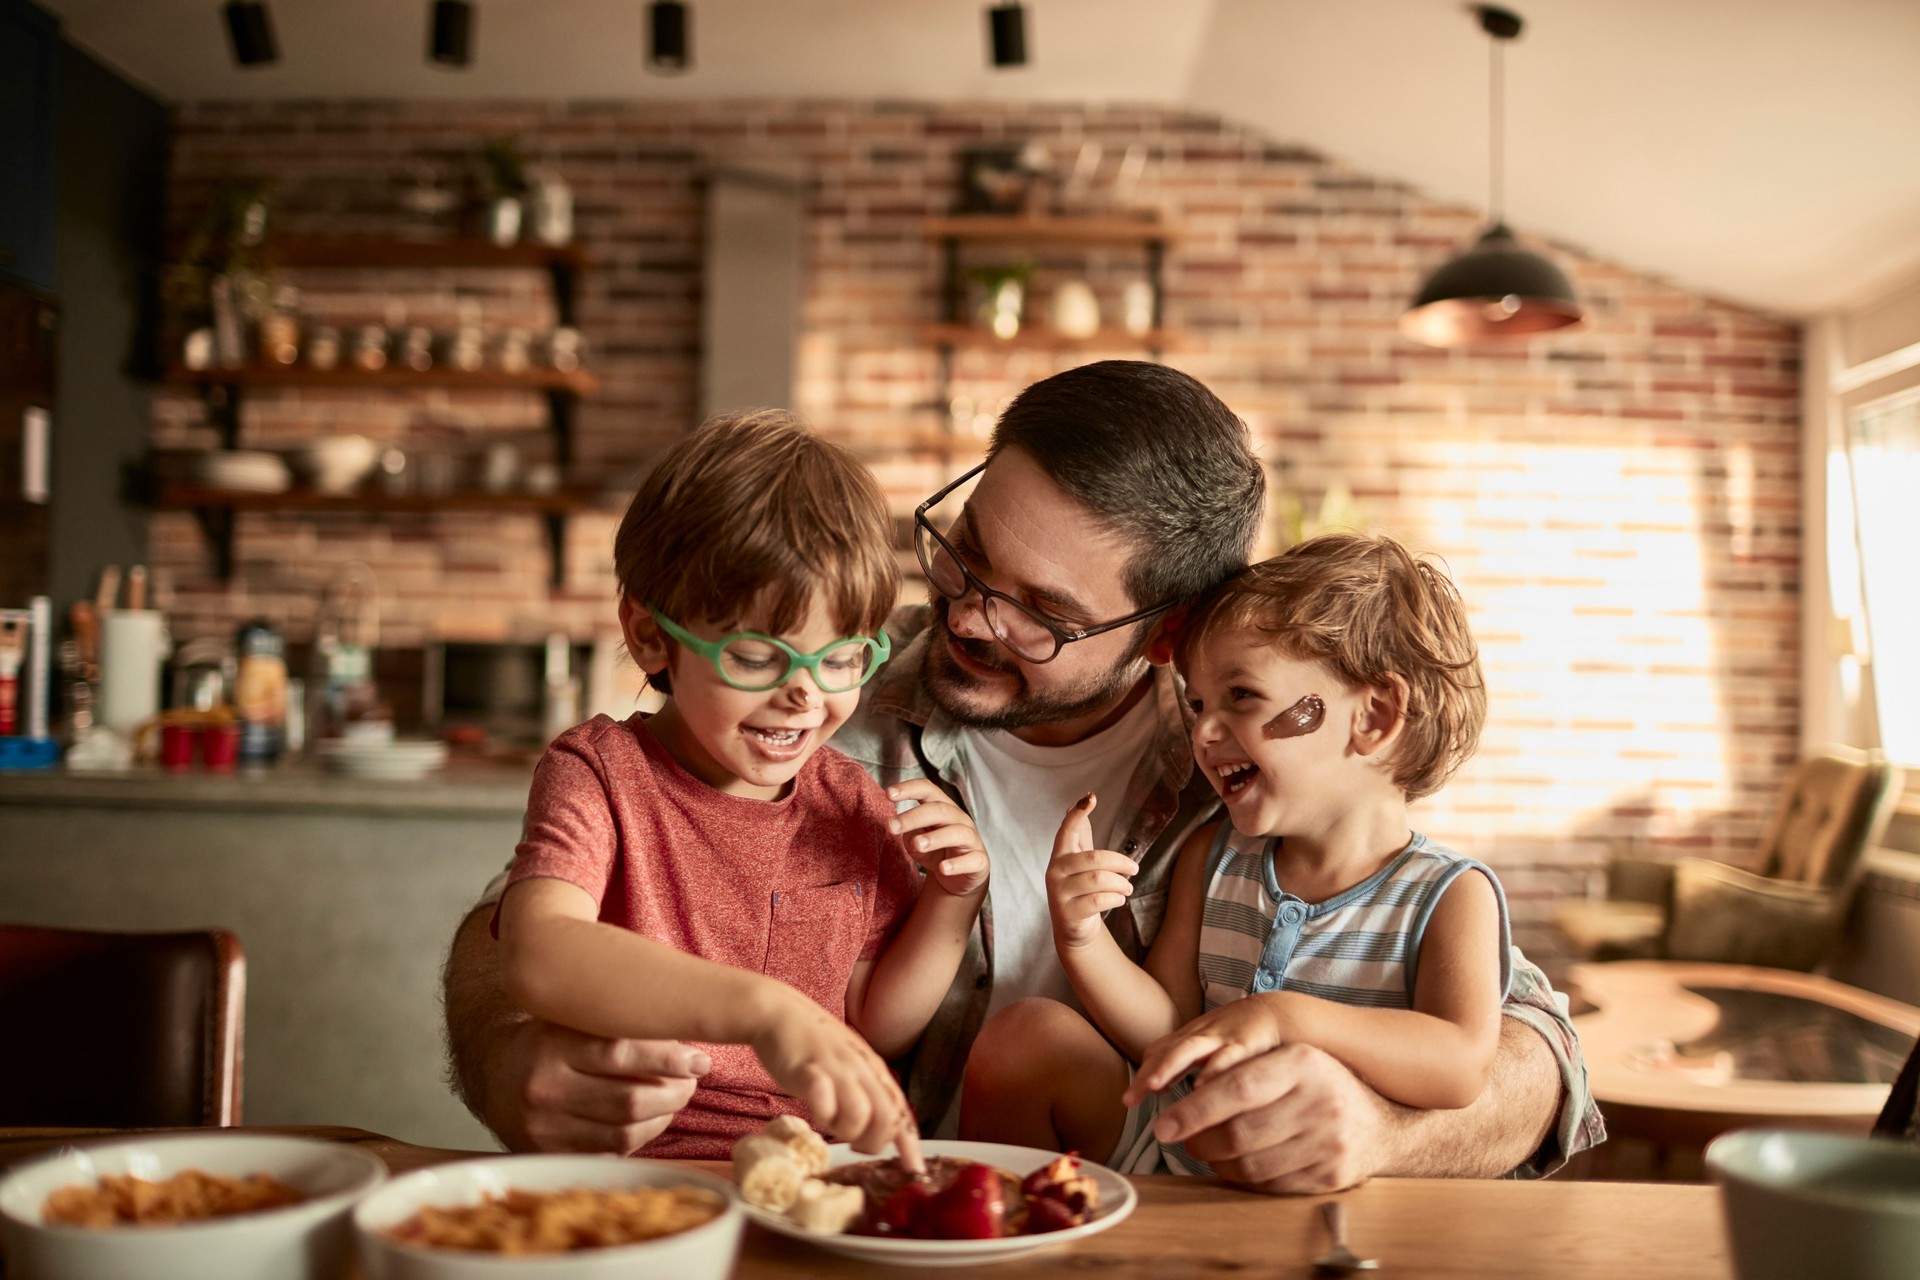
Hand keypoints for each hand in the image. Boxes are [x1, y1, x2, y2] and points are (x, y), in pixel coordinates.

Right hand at [485, 1021, 707, 1153]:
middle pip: (628, 1099)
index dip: (668, 1058)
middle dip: (673, 1093)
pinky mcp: (548, 1152)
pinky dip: (639, 1137)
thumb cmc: (549, 1039)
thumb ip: (618, 1021)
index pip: (621, 1052)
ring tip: (676, 1100)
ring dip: (662, 1118)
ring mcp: (543, 1126)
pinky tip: (651, 1121)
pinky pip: (608, 1151)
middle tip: (691, 1083)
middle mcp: (544, 1086)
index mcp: (552, 1044)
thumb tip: (686, 1031)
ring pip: (622, 1131)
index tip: (700, 1060)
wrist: (493, 1073)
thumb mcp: (574, 1018)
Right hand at [754, 990, 922, 1166]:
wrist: (779, 1012)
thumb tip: (879, 1127)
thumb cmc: (812, 1044)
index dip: (909, 1143)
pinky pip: (824, 1101)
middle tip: (855, 1145)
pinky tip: (815, 1113)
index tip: (914, 1169)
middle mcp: (861, 1068)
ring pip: (860, 1114)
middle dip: (875, 1143)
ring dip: (848, 1131)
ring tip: (832, 1126)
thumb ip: (865, 1091)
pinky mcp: (808, 1070)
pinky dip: (824, 1116)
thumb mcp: (848, 1065)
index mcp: (873, 1069)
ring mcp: (836, 1068)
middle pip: (886, 1117)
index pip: (900, 1109)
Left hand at [887, 779, 988, 898]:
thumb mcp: (918, 844)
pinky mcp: (979, 861)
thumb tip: (909, 834)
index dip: (909, 788)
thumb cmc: (936, 852)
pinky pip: (972, 860)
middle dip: (914, 817)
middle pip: (939, 810)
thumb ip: (911, 836)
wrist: (960, 877)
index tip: (888, 794)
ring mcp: (971, 839)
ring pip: (957, 832)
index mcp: (941, 807)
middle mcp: (958, 819)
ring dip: (936, 838)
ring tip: (917, 845)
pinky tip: (943, 869)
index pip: (928, 790)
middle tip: (891, 827)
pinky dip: (957, 864)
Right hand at [1045, 793, 1137, 950]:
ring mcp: (1059, 893)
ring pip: (1098, 880)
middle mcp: (1055, 872)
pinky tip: (1119, 899)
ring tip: (1128, 887)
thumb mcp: (1080, 862)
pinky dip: (1115, 898)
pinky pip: (1098, 900)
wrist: (1073, 928)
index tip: (1091, 798)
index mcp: (1060, 856)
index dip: (1078, 814)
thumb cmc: (1080, 890)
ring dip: (1120, 883)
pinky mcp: (1068, 913)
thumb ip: (1080, 835)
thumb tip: (1079, 804)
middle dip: (1120, 863)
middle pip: (1094, 858)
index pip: (1067, 830)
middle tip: (1134, 869)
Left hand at [1125, 994, 1297, 1100]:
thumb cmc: (1245, 1038)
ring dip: (1170, 1066)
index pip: (1160, 1053)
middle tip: (1130, 1098)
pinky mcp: (1248, 1043)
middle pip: (1167, 1051)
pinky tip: (1203, 1086)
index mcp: (1193, 1038)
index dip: (1143, 1075)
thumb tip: (1160, 1089)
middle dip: (1148, 1074)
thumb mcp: (1210, 1049)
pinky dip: (1215, 1069)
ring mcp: (1222, 1037)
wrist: (1284, 1015)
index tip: (1129, 1100)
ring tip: (1154, 1086)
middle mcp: (1203, 1036)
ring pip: (1190, 1050)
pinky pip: (1229, 1056)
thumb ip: (1187, 1066)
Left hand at [1146, 1042, 1388, 1194]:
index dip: (1193, 1110)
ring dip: (1216, 1163)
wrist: (1382, 1125)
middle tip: (1178, 1139)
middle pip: (1239, 1133)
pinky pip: (1270, 1185)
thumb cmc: (1321, 1085)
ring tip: (1205, 1151)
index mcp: (1303, 1063)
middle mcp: (1319, 1102)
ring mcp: (1327, 1143)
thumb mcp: (1292, 1061)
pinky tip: (1235, 1165)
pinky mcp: (1329, 1176)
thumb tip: (1183, 1091)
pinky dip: (1243, 1179)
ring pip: (1250, 1165)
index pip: (1236, 1089)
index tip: (1163, 1125)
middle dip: (1198, 1141)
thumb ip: (1244, 1071)